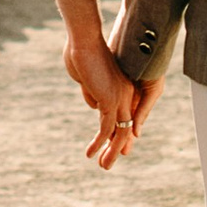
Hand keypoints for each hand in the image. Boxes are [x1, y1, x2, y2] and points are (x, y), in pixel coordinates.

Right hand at [63, 23, 143, 169]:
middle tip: (108, 163)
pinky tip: (91, 153)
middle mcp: (125, 94)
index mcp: (121, 86)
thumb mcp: (87, 76)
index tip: (112, 149)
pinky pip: (107, 128)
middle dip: (117, 148)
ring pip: (120, 133)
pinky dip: (99, 143)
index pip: (124, 116)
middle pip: (126, 127)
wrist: (83, 39)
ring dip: (111, 151)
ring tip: (103, 166)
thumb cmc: (81, 52)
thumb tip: (94, 104)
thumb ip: (92, 91)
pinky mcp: (110, 100)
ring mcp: (120, 97)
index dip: (118, 134)